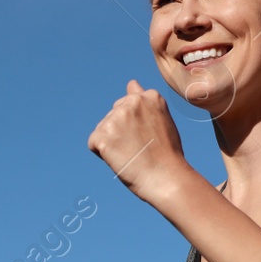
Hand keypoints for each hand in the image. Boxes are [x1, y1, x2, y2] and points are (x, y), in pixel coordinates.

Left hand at [88, 80, 189, 202]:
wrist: (166, 178)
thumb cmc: (167, 154)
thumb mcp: (161, 119)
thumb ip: (145, 102)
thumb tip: (131, 83)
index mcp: (149, 96)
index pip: (128, 105)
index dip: (136, 125)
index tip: (148, 137)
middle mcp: (131, 102)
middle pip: (113, 115)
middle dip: (121, 131)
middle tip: (141, 148)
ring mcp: (116, 118)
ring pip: (103, 129)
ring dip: (112, 143)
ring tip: (132, 154)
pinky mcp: (102, 135)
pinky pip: (93, 143)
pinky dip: (102, 154)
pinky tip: (120, 159)